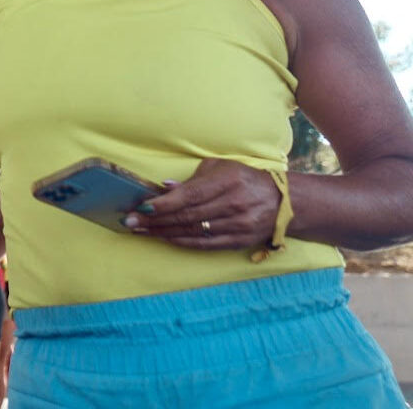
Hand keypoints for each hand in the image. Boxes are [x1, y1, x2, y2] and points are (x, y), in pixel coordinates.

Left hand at [122, 159, 280, 249]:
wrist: (282, 202)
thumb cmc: (243, 179)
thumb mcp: (220, 168)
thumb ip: (193, 179)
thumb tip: (166, 188)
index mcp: (227, 182)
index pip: (190, 195)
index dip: (163, 203)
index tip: (141, 208)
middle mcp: (233, 205)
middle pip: (187, 216)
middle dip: (155, 220)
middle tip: (130, 222)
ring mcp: (237, 226)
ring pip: (193, 231)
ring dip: (163, 232)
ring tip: (140, 231)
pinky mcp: (238, 241)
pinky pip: (204, 244)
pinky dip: (181, 241)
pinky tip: (163, 238)